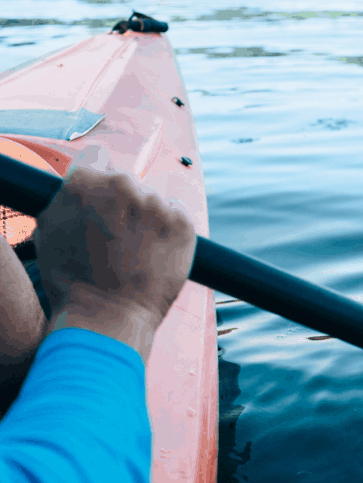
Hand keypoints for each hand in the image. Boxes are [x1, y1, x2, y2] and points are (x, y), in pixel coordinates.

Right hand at [35, 146, 195, 362]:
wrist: (108, 315)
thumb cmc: (72, 279)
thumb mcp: (49, 230)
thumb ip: (67, 198)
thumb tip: (81, 183)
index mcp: (85, 181)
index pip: (97, 158)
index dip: (98, 182)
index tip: (102, 199)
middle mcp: (123, 185)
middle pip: (127, 181)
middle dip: (123, 204)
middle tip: (117, 237)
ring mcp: (156, 204)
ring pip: (153, 200)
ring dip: (147, 219)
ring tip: (135, 251)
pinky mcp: (183, 224)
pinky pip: (177, 216)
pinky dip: (169, 231)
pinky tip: (155, 252)